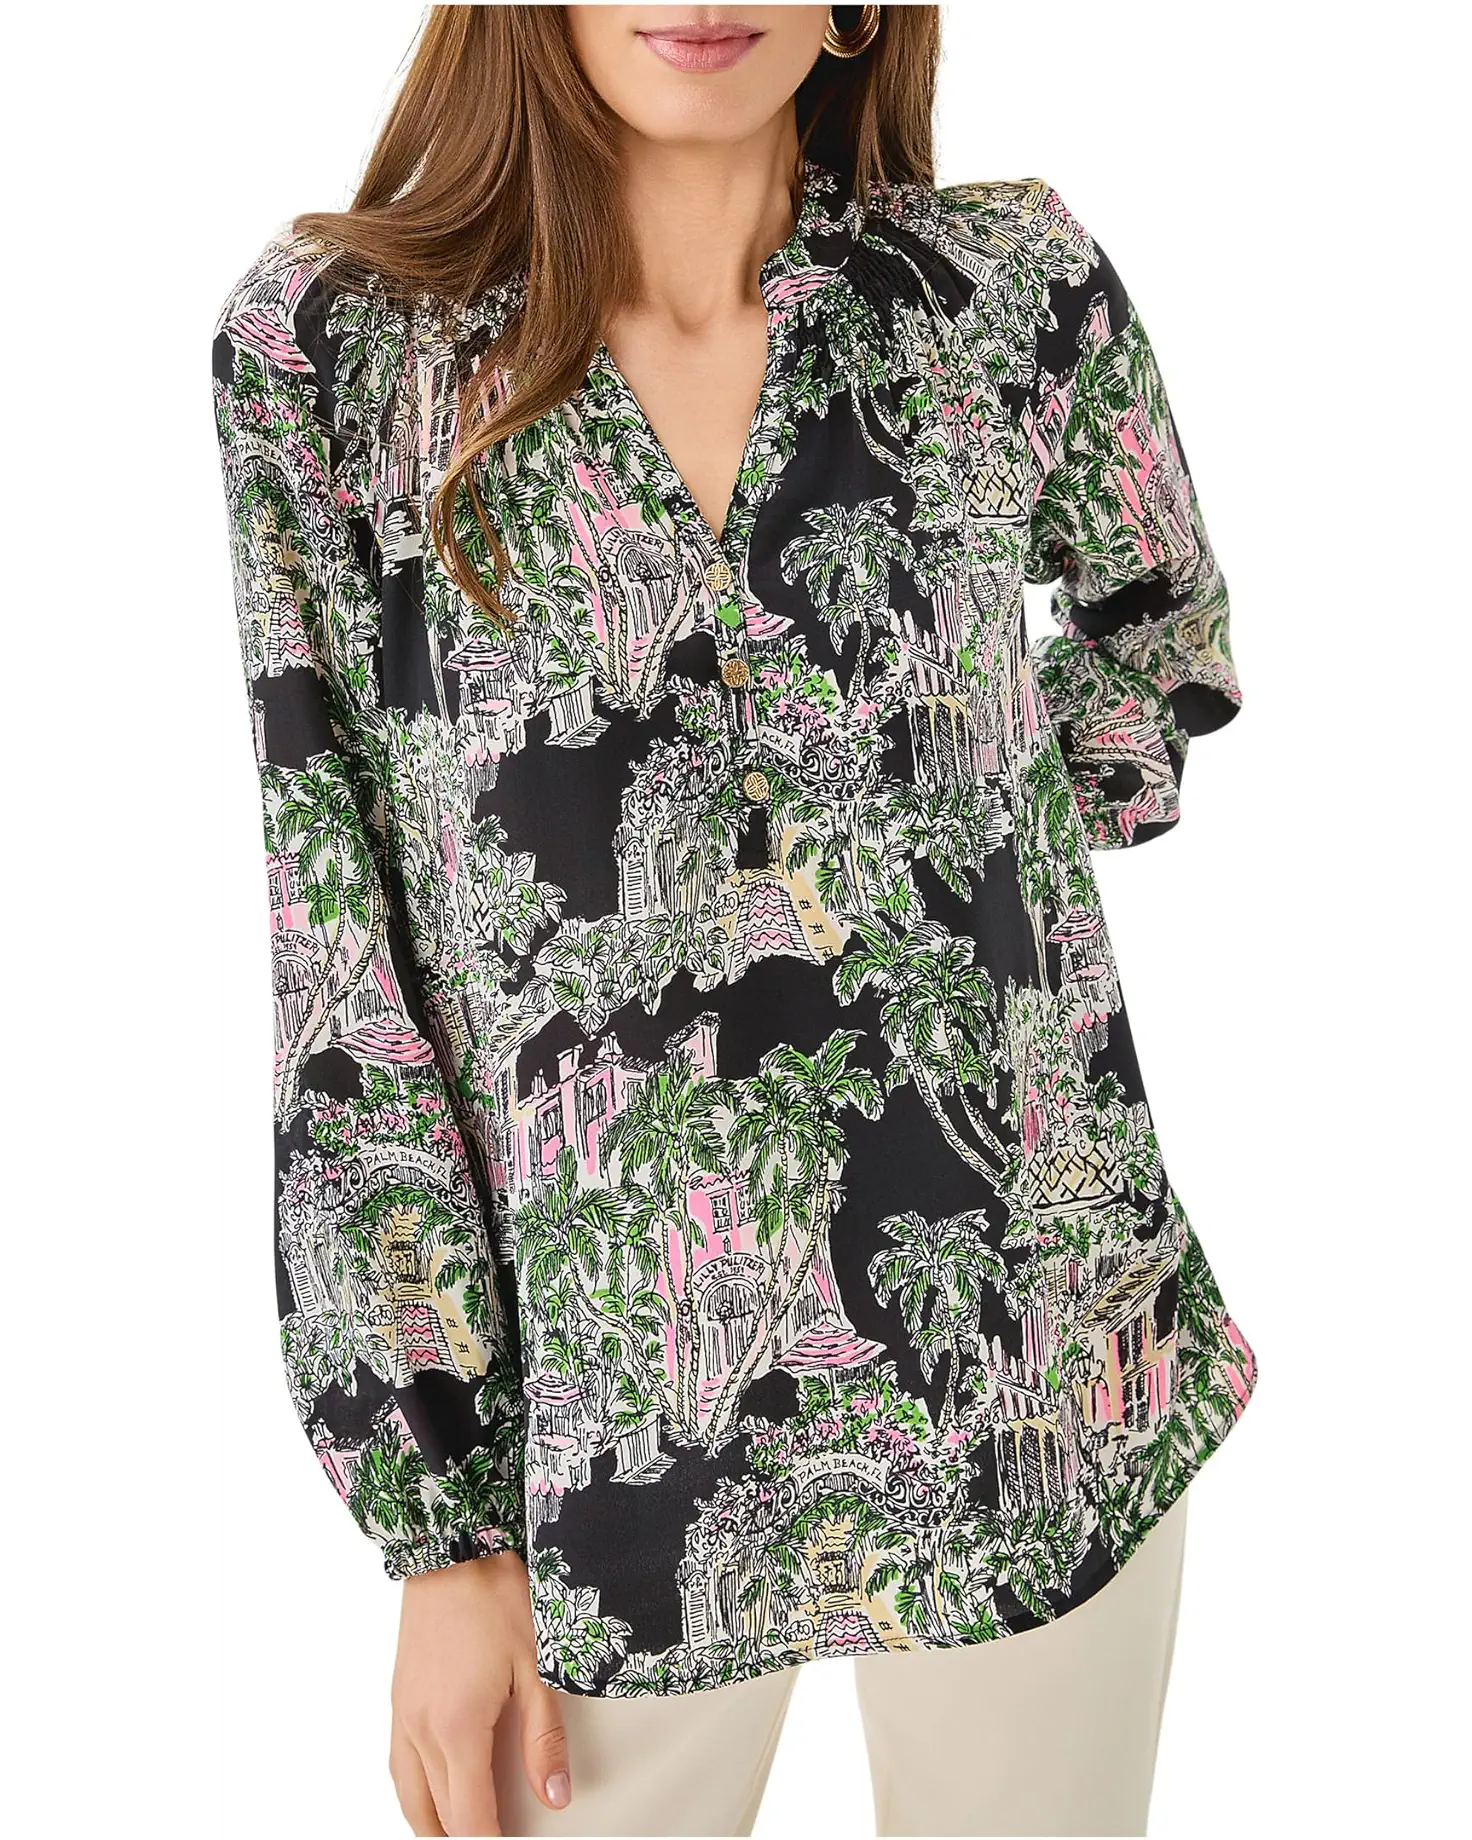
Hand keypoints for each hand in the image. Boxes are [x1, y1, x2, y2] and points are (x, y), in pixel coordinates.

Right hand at [390, 1551, 570, 1835]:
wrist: (452, 1548)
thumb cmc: (495, 1596)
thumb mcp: (536, 1666)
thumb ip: (544, 1737)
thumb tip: (554, 1794)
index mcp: (457, 1729)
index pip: (469, 1818)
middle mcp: (421, 1730)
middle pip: (437, 1815)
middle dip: (464, 1836)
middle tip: (494, 1838)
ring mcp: (403, 1715)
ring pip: (409, 1798)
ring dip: (433, 1825)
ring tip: (460, 1832)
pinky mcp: (398, 1699)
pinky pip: (398, 1767)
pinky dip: (414, 1794)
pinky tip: (432, 1793)